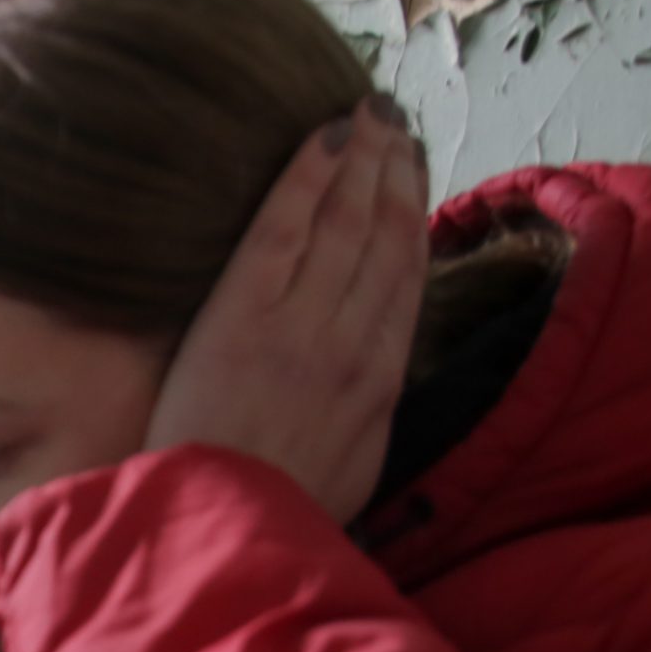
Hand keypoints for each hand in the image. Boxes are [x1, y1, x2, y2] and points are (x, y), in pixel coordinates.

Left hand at [142, 94, 430, 525]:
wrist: (235, 537)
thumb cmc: (282, 518)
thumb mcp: (351, 476)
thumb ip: (365, 421)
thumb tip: (372, 391)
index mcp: (380, 384)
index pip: (403, 281)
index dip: (412, 220)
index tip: (415, 177)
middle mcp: (352, 344)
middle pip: (382, 239)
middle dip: (393, 174)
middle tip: (394, 124)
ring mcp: (301, 324)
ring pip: (345, 223)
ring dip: (360, 161)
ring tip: (366, 114)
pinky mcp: (245, 314)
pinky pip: (284, 227)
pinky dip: (306, 176)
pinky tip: (319, 136)